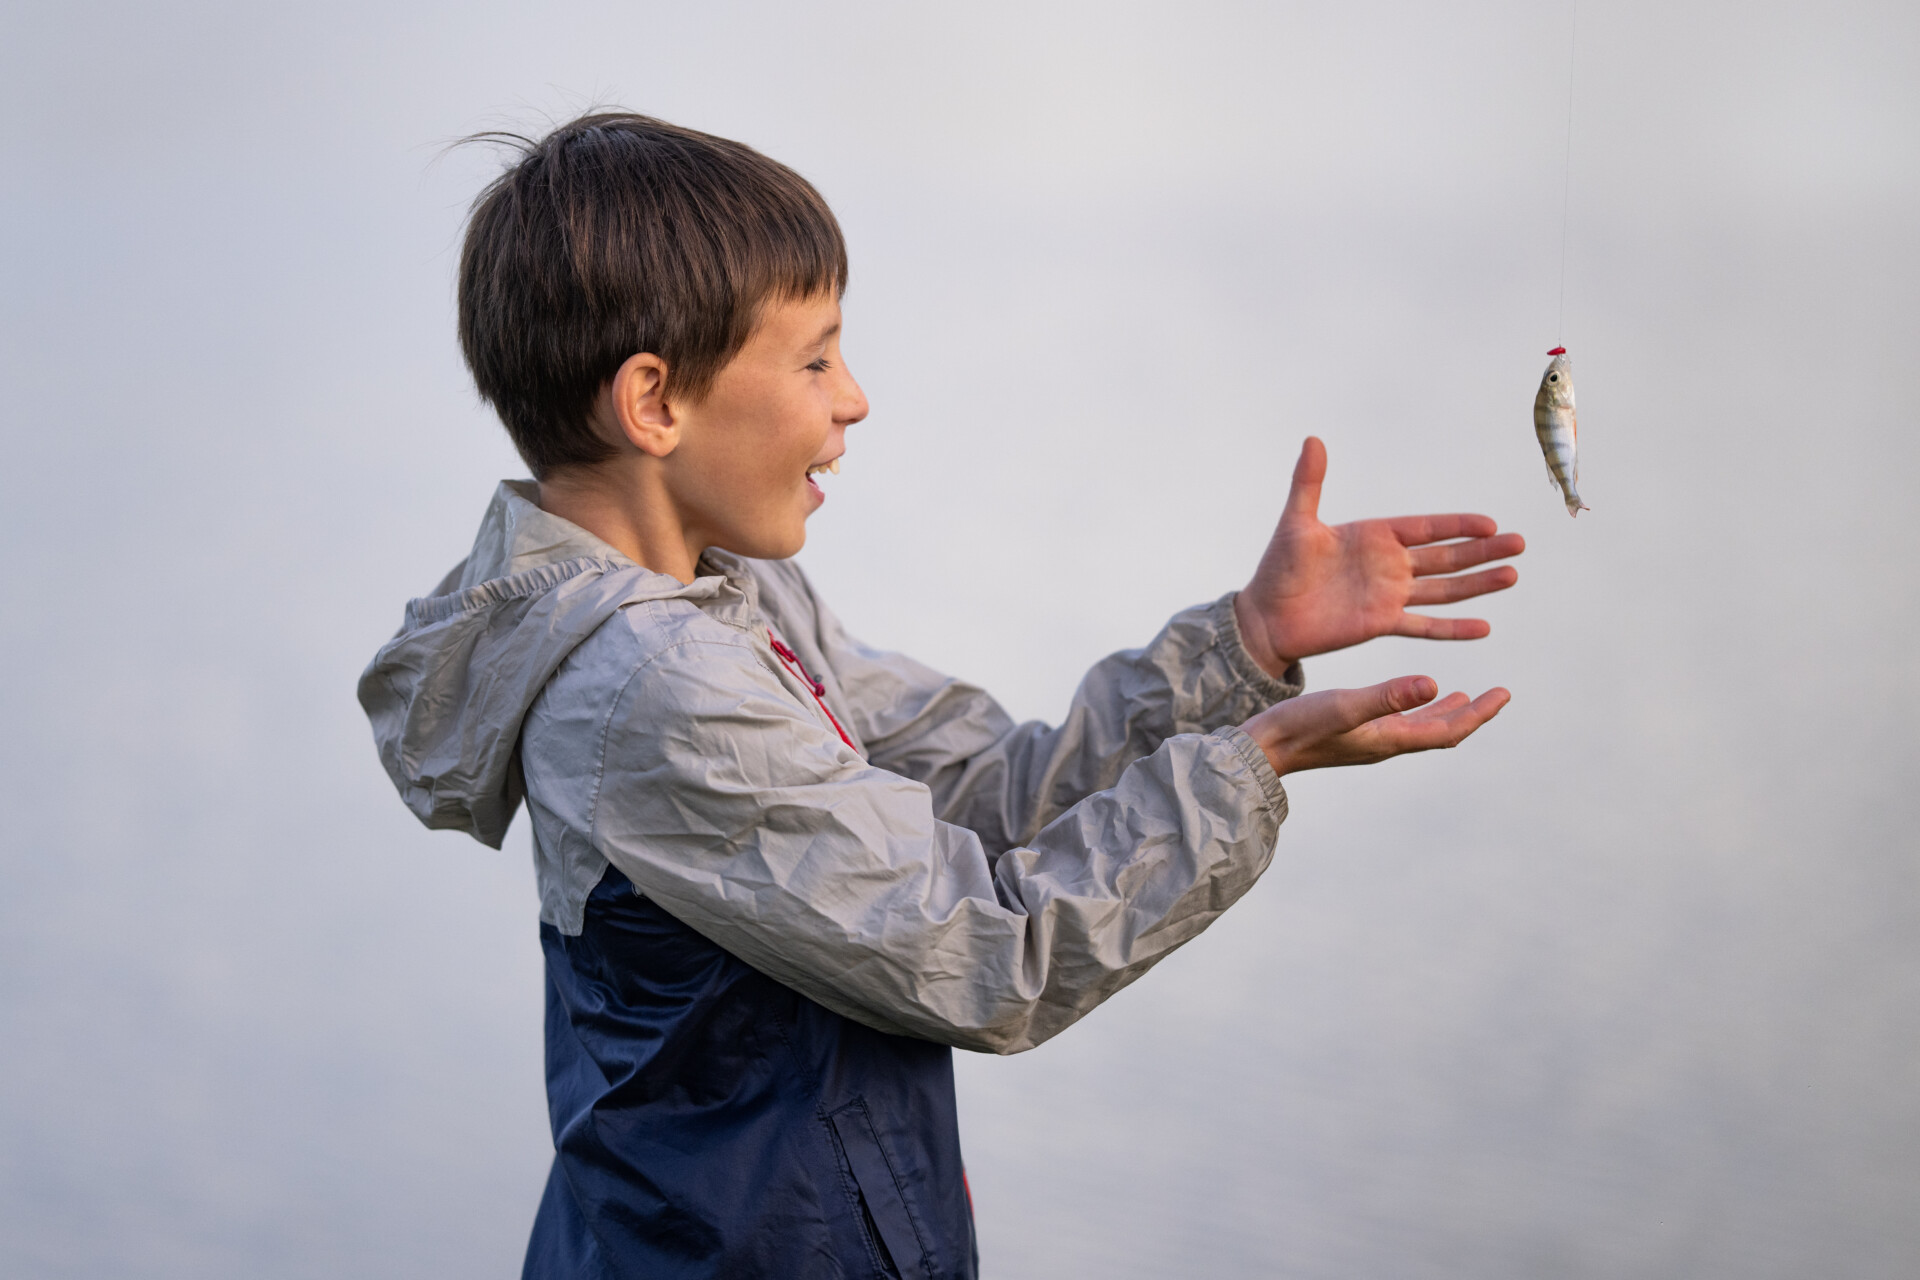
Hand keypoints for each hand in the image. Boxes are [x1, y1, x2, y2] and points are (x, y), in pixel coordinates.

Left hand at [1234, 437, 1525, 676]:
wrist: (1266, 616)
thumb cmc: (1278, 567)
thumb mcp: (1296, 522)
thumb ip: (1309, 482)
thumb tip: (1313, 439)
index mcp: (1374, 536)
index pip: (1426, 527)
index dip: (1457, 525)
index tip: (1490, 523)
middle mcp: (1389, 564)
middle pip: (1445, 556)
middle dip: (1482, 551)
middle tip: (1520, 544)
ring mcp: (1389, 595)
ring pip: (1444, 589)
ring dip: (1478, 585)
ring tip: (1512, 576)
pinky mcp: (1382, 623)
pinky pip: (1424, 625)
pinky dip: (1453, 628)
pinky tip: (1484, 627)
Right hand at [1243, 675, 1509, 775]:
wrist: (1259, 749)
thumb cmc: (1298, 727)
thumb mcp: (1345, 705)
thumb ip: (1388, 696)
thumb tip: (1436, 685)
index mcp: (1390, 739)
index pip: (1448, 730)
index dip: (1479, 713)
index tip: (1504, 694)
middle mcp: (1385, 743)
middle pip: (1441, 732)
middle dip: (1471, 714)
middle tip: (1498, 695)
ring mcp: (1369, 741)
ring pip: (1420, 728)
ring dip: (1446, 714)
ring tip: (1465, 698)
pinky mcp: (1354, 734)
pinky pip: (1399, 722)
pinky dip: (1417, 709)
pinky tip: (1411, 697)